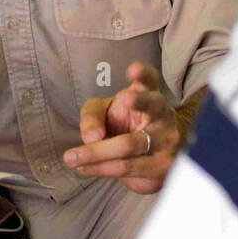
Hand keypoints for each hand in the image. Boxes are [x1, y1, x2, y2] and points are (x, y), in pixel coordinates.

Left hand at [62, 61, 180, 194]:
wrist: (148, 157)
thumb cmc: (125, 126)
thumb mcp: (103, 113)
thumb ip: (92, 116)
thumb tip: (91, 137)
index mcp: (148, 94)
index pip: (150, 79)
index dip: (143, 73)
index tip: (133, 69)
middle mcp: (162, 115)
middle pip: (150, 108)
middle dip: (135, 105)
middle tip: (112, 114)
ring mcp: (166, 141)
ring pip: (129, 145)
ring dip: (97, 154)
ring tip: (71, 158)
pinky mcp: (163, 166)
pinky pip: (128, 167)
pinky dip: (102, 169)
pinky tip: (85, 168)